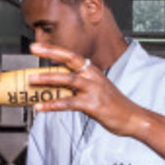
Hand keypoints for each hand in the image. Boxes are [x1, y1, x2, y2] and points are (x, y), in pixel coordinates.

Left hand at [28, 43, 143, 136]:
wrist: (133, 118)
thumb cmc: (114, 106)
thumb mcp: (96, 90)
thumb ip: (78, 86)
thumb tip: (56, 86)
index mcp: (93, 71)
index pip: (71, 55)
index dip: (54, 50)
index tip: (38, 47)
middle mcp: (93, 77)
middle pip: (70, 60)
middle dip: (50, 53)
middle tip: (33, 49)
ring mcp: (93, 90)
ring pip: (68, 79)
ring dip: (48, 78)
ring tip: (32, 80)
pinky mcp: (92, 105)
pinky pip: (68, 103)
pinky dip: (52, 104)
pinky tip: (41, 107)